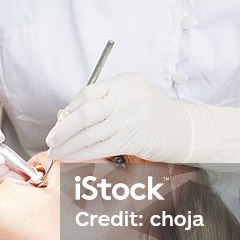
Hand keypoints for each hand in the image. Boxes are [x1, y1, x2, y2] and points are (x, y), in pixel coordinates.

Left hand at [45, 73, 239, 166]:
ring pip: (90, 133)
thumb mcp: (133, 98)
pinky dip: (82, 154)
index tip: (60, 122)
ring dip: (69, 145)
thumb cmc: (156, 116)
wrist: (187, 130)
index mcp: (125, 82)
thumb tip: (68, 117)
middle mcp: (128, 96)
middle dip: (64, 129)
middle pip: (85, 113)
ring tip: (57, 152)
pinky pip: (101, 147)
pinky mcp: (134, 138)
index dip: (70, 110)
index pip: (88, 93)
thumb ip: (105, 103)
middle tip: (51, 140)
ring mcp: (132, 116)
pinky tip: (72, 157)